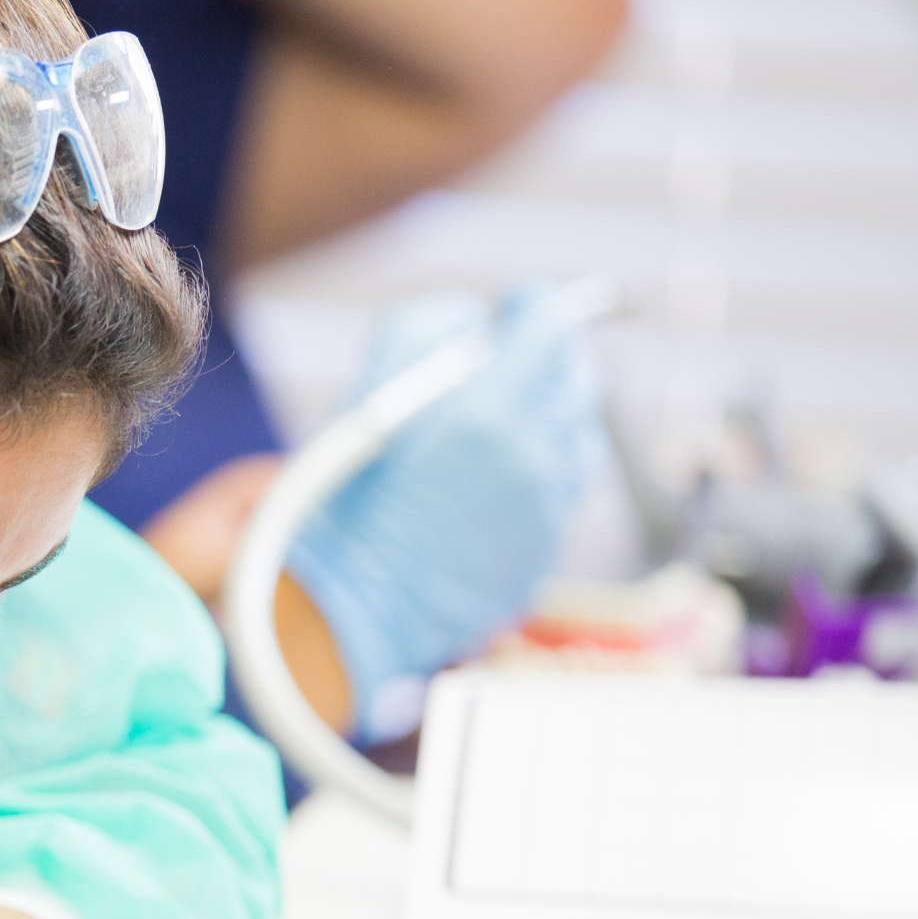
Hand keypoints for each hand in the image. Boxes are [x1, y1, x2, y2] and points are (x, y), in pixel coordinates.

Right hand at [283, 283, 603, 728]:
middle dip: (546, 358)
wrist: (347, 613)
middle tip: (504, 360)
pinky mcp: (545, 548)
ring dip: (546, 413)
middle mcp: (533, 459)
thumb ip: (423, 332)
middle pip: (579, 376)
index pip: (553, 327)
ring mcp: (547, 509)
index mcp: (488, 415)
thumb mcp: (363, 395)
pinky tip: (487, 481)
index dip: (535, 306)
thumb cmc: (339, 507)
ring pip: (577, 432)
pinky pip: (562, 486)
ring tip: (493, 425)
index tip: (515, 305)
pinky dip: (537, 467)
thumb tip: (469, 320)